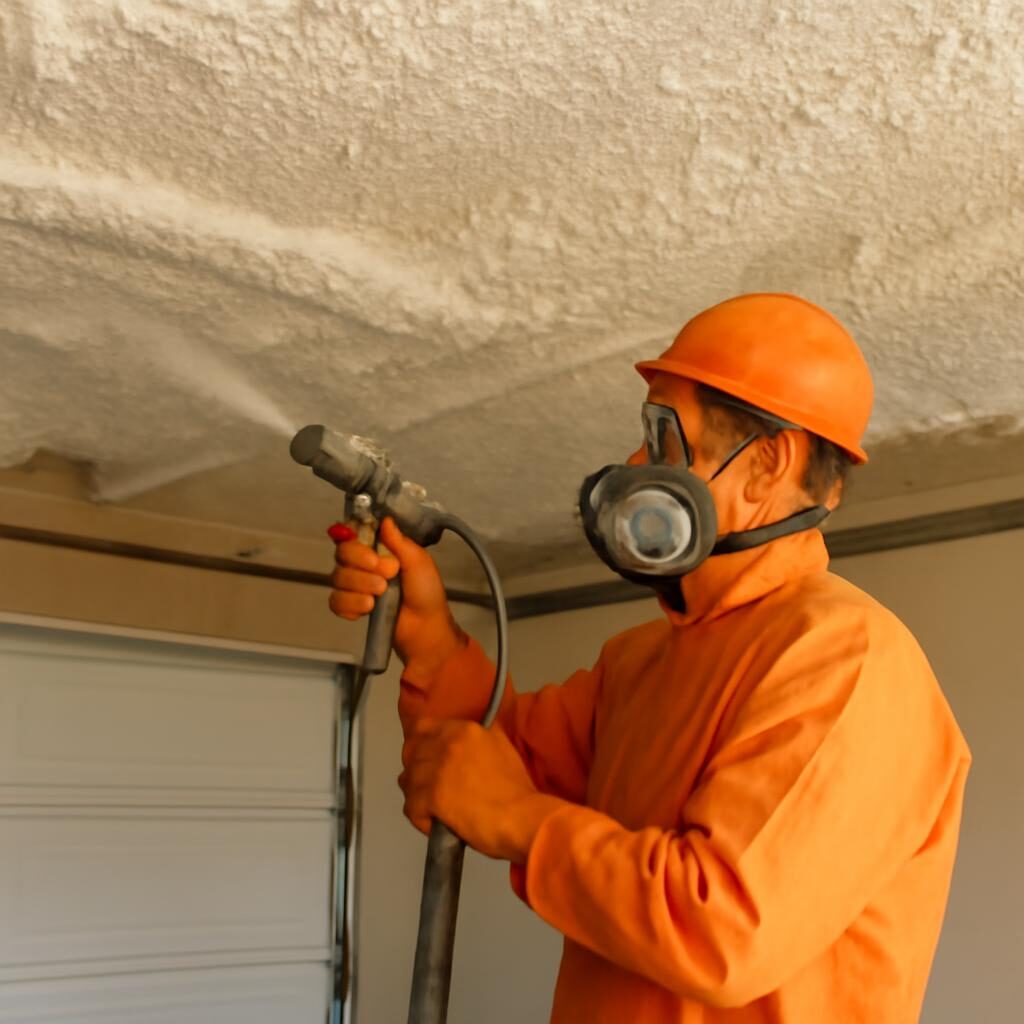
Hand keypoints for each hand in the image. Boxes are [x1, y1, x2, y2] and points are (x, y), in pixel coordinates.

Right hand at [328, 517, 463, 672]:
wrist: (425, 628)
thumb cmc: (426, 592)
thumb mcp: (418, 562)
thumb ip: (399, 542)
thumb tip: (384, 519)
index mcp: (379, 548)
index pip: (352, 532)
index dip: (352, 536)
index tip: (366, 544)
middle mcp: (362, 563)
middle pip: (341, 552)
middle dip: (361, 563)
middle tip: (388, 573)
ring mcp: (354, 585)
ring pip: (337, 577)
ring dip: (360, 586)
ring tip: (381, 595)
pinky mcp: (350, 607)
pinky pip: (336, 601)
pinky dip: (351, 605)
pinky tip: (367, 609)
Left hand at [399, 719, 561, 862]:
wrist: (522, 818)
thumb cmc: (517, 789)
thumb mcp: (501, 746)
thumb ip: (481, 736)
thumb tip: (473, 734)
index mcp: (464, 729)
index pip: (422, 727)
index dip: (421, 746)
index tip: (427, 760)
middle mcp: (446, 743)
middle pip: (410, 754)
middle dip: (417, 772)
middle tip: (430, 789)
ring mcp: (437, 769)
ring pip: (407, 781)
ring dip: (417, 797)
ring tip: (434, 810)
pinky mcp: (431, 796)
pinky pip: (410, 808)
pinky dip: (421, 820)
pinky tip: (438, 824)